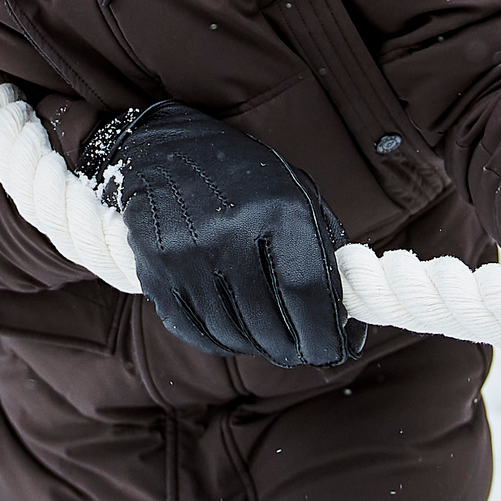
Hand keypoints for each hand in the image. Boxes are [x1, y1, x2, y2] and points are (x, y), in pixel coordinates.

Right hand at [87, 102, 362, 368]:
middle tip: (305, 350)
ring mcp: (187, 257)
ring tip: (272, 339)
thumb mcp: (295, 192)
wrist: (163, 150)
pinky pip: (196, 332)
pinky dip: (222, 342)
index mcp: (275, 208)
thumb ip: (323, 248)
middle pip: (271, 324)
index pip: (307, 292)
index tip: (337, 350)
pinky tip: (237, 333)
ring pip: (234, 334)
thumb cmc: (242, 177)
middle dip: (296, 348)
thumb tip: (344, 314)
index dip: (326, 333)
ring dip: (260, 347)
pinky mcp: (156, 274)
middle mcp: (229, 233)